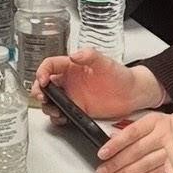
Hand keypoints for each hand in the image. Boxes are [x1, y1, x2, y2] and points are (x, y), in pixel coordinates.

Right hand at [35, 50, 163, 117]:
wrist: (133, 94)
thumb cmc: (120, 75)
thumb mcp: (106, 62)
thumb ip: (90, 56)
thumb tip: (75, 55)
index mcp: (72, 66)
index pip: (50, 65)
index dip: (42, 71)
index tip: (43, 79)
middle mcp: (70, 80)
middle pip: (45, 84)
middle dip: (39, 90)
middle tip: (42, 97)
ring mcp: (72, 95)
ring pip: (50, 100)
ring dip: (47, 105)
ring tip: (53, 110)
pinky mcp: (77, 109)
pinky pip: (61, 113)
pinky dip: (57, 117)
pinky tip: (61, 117)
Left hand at [97, 109, 171, 172]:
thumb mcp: (153, 122)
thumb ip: (133, 131)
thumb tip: (112, 138)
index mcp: (155, 121)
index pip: (131, 133)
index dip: (115, 144)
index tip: (102, 154)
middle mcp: (165, 134)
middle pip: (136, 150)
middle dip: (116, 163)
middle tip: (102, 172)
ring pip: (144, 164)